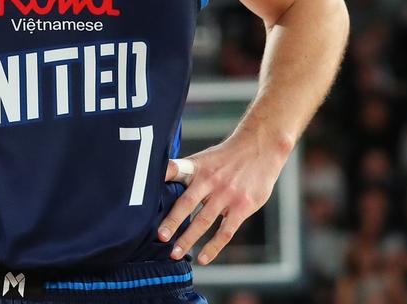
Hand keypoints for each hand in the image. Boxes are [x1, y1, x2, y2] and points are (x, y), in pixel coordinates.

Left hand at [158, 129, 289, 264]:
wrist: (260, 148)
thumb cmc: (226, 157)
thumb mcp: (203, 158)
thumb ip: (184, 172)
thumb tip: (159, 183)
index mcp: (197, 167)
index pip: (175, 170)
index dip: (162, 176)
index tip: (146, 190)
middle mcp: (210, 180)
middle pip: (187, 202)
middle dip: (172, 221)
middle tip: (160, 237)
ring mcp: (226, 194)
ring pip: (204, 220)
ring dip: (188, 238)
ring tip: (175, 253)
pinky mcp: (242, 207)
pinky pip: (225, 231)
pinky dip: (213, 247)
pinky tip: (203, 258)